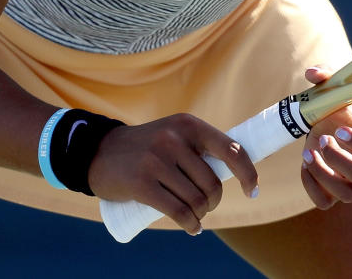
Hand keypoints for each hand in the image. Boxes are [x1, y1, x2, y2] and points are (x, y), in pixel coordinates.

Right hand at [86, 113, 258, 234]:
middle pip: (212, 183)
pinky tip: (192, 227)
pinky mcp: (142, 183)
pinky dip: (190, 225)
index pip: (232, 150)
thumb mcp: (174, 135)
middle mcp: (174, 139)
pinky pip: (178, 212)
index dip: (248, 173)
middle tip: (205, 207)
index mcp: (189, 125)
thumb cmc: (146, 148)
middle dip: (214, 202)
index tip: (252, 191)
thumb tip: (238, 172)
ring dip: (201, 215)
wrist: (98, 152)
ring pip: (196, 200)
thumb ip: (200, 148)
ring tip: (196, 217)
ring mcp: (157, 160)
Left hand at [299, 65, 351, 209]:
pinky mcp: (333, 193)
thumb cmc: (340, 112)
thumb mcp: (336, 92)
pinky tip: (304, 165)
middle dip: (339, 160)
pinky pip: (324, 202)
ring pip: (346, 195)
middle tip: (322, 139)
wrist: (335, 131)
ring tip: (307, 153)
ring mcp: (351, 184)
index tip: (340, 129)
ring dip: (324, 175)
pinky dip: (311, 187)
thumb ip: (327, 77)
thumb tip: (311, 73)